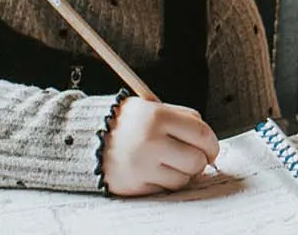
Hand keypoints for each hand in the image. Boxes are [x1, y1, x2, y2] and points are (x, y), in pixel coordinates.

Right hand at [100, 98, 219, 195]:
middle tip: (194, 158)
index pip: (201, 133)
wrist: (85, 139)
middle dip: (200, 160)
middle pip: (196, 159)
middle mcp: (150, 141)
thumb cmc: (125, 124)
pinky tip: (157, 171)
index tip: (211, 148)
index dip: (212, 144)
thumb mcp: (151, 108)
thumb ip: (181, 119)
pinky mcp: (134, 184)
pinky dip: (166, 181)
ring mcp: (142, 165)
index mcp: (157, 116)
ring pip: (184, 178)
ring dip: (183, 172)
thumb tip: (208, 142)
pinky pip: (166, 188)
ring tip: (170, 163)